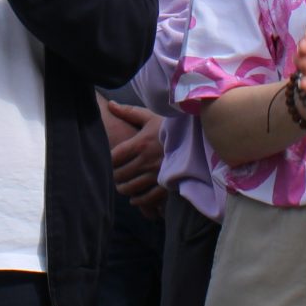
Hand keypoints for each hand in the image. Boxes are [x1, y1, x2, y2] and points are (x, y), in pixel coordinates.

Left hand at [103, 100, 165, 215]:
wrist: (197, 136)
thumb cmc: (171, 126)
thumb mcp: (151, 116)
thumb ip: (129, 112)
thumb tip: (110, 105)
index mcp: (140, 143)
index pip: (114, 157)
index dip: (108, 160)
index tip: (109, 160)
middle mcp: (147, 160)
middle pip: (120, 174)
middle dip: (114, 176)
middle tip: (113, 175)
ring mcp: (157, 174)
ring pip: (131, 187)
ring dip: (123, 189)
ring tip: (121, 186)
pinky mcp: (167, 184)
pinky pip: (148, 198)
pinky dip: (138, 200)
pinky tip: (134, 199)